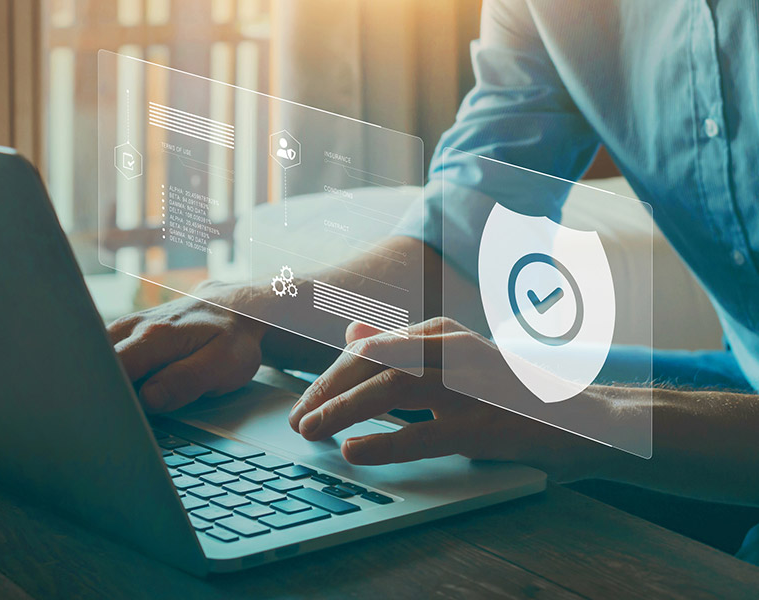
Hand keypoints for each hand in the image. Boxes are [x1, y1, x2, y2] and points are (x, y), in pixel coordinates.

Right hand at [108, 282, 267, 412]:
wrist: (234, 309)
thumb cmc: (231, 338)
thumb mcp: (222, 364)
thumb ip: (186, 380)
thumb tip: (148, 399)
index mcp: (155, 336)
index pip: (112, 369)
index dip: (109, 396)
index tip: (116, 416)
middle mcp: (134, 327)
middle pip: (96, 365)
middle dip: (101, 392)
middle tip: (117, 416)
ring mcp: (127, 328)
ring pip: (98, 360)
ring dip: (105, 383)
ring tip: (123, 403)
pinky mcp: (125, 334)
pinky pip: (105, 356)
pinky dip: (111, 375)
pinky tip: (126, 388)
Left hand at [288, 317, 607, 480]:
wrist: (584, 420)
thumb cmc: (511, 395)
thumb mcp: (453, 365)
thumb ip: (403, 349)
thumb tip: (354, 332)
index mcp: (442, 335)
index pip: (370, 350)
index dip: (330, 376)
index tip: (302, 402)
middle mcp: (453, 349)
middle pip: (373, 363)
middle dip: (327, 391)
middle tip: (297, 420)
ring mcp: (472, 384)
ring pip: (392, 390)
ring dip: (344, 410)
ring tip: (311, 431)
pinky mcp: (486, 424)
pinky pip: (426, 434)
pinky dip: (386, 442)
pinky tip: (355, 451)